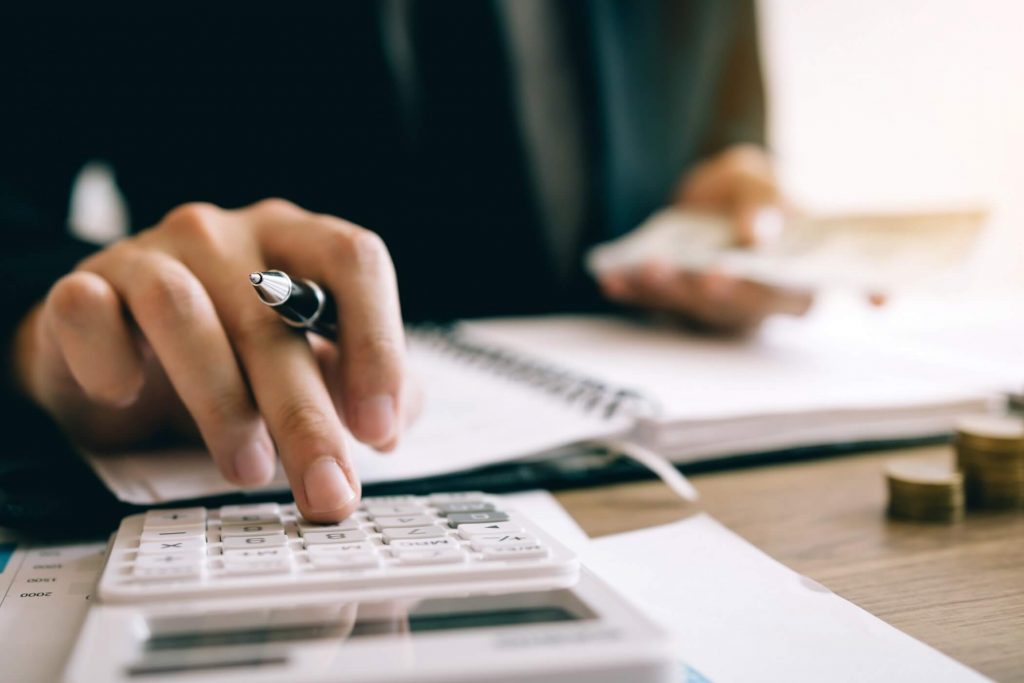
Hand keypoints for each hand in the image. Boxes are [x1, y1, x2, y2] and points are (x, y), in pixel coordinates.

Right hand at [14, 199, 409, 520]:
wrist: (113, 346)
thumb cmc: (226, 357)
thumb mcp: (304, 366)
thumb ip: (361, 385)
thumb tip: (394, 421)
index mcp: (295, 242)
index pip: (354, 262)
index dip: (376, 344)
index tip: (379, 431)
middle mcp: (226, 237)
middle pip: (276, 317)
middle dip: (307, 418)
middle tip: (326, 490)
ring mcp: (149, 254)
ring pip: (183, 311)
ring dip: (221, 402)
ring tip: (246, 471)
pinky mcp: (82, 286)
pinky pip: (89, 310)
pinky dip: (109, 358)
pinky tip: (125, 396)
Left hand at [598, 144, 811, 333]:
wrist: (713, 198)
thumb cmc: (746, 192)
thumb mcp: (758, 180)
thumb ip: (765, 200)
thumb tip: (759, 231)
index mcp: (796, 279)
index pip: (788, 293)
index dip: (759, 288)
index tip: (725, 272)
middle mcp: (758, 303)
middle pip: (733, 306)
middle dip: (701, 289)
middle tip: (677, 270)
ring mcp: (718, 309)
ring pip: (692, 308)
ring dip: (665, 290)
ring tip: (645, 266)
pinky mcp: (682, 306)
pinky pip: (657, 304)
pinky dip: (635, 292)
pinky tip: (614, 280)